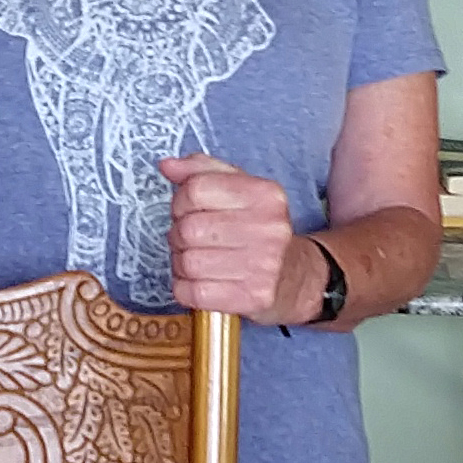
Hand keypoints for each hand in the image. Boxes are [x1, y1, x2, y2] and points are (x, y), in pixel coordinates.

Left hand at [161, 153, 321, 324]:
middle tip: (191, 240)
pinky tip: (199, 282)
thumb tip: (168, 165)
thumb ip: (201, 171)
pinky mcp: (254, 297)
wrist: (294, 277)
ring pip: (188, 262)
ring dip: (181, 263)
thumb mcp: (238, 189)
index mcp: (265, 194)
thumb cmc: (258, 230)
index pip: (196, 189)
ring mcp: (264, 264)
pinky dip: (185, 288)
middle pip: (189, 228)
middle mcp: (269, 227)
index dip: (180, 201)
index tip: (186, 210)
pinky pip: (192, 293)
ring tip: (197, 260)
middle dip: (178, 235)